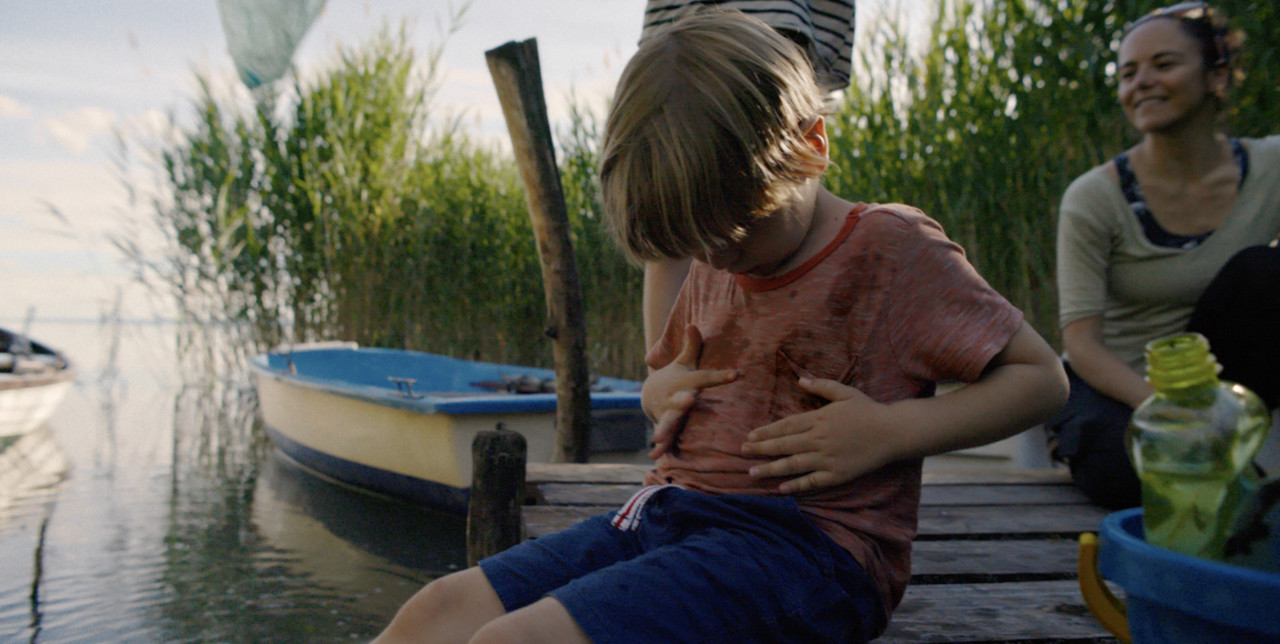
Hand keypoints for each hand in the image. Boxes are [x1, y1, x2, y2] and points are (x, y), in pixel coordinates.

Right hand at [642, 325, 737, 457]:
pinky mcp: (664, 426)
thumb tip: (693, 324)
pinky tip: (655, 457)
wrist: (649, 392)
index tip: (738, 374)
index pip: (706, 377)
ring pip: (668, 422)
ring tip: (659, 437)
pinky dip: (659, 448)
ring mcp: (667, 412)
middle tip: (689, 400)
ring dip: (664, 429)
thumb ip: (693, 346)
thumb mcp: (684, 362)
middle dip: (684, 401)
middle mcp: (676, 397)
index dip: (721, 376)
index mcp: (686, 382)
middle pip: (681, 400)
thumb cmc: (677, 376)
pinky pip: (664, 439)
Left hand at [741, 377, 899, 493]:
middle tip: (741, 453)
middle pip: (784, 445)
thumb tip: (800, 380)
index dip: (766, 431)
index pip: (786, 426)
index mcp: (819, 419)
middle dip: (761, 449)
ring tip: (752, 473)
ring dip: (771, 469)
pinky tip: (781, 489)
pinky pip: (812, 481)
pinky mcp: (837, 474)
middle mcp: (819, 439)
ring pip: (793, 464)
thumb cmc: (868, 410)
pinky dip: (796, 485)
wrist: (892, 433)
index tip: (750, 436)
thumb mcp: (845, 392)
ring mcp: (827, 458)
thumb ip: (822, 386)